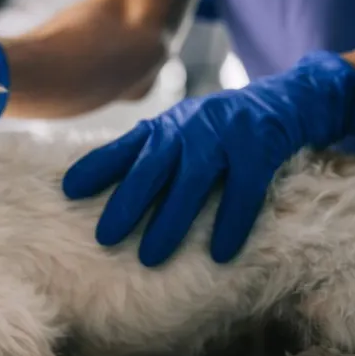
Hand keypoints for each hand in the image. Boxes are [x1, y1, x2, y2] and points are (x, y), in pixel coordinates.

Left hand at [61, 51, 354, 266]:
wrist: (287, 99)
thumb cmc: (222, 125)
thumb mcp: (181, 130)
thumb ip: (147, 150)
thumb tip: (98, 177)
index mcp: (167, 126)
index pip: (125, 147)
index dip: (97, 166)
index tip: (67, 189)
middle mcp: (189, 128)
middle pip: (153, 166)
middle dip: (127, 201)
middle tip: (104, 236)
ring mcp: (225, 136)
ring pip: (193, 181)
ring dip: (171, 219)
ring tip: (150, 256)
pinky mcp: (260, 149)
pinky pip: (244, 190)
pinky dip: (231, 221)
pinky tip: (220, 253)